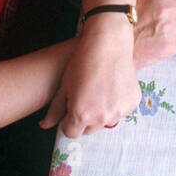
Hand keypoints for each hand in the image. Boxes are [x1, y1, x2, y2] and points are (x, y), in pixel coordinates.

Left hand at [41, 15, 138, 136]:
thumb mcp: (65, 85)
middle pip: (89, 130)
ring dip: (102, 112)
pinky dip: (116, 103)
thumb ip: (54, 109)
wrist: (109, 42)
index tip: (71, 108)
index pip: (71, 133)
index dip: (68, 121)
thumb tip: (43, 125)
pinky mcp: (132, 103)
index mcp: (81, 115)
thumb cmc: (82, 61)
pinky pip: (121, 111)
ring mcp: (119, 111)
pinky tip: (113, 86)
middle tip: (86, 98)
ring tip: (100, 91)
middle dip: (85, 119)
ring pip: (106, 121)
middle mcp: (101, 118)